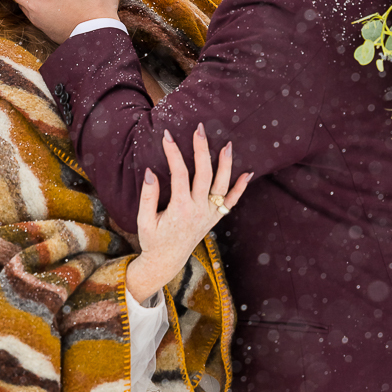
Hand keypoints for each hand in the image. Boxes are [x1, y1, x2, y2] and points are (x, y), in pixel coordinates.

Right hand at [126, 125, 251, 303]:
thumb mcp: (143, 220)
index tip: (167, 136)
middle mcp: (198, 210)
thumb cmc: (152, 240)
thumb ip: (148, 196)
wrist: (166, 261)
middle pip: (204, 174)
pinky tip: (248, 174)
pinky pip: (231, 203)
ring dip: (226, 164)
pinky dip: (240, 189)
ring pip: (222, 185)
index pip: (179, 173)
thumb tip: (150, 172)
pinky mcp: (215, 218)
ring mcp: (209, 214)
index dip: (174, 153)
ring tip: (227, 144)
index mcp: (179, 208)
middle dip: (202, 149)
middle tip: (200, 129)